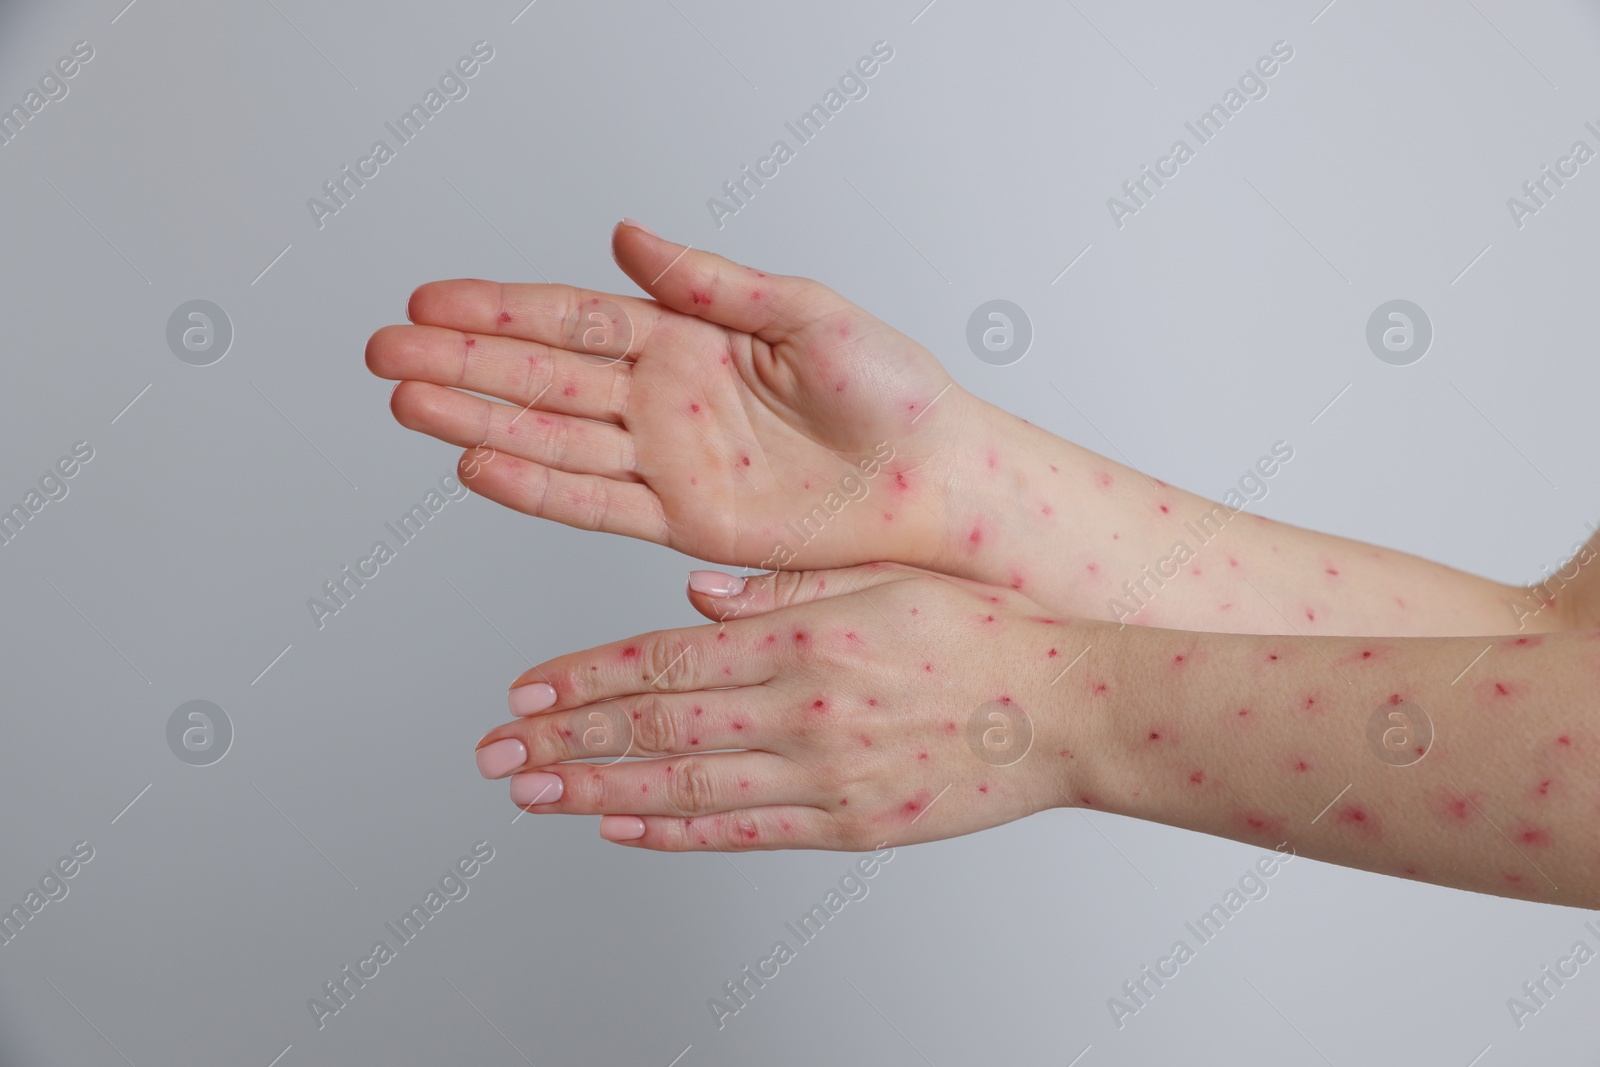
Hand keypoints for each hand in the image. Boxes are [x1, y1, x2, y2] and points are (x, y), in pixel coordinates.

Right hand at [367, 222, 982, 571]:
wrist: (939, 483)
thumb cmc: (895, 393)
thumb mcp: (808, 313)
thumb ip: (711, 282)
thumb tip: (627, 237)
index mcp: (692, 338)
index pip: (575, 318)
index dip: (501, 308)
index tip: (431, 298)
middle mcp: (667, 399)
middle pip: (543, 375)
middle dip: (462, 361)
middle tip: (385, 349)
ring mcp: (670, 462)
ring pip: (553, 437)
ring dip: (479, 420)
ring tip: (408, 401)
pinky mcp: (687, 521)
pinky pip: (596, 502)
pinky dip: (538, 488)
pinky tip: (480, 465)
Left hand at [470, 564, 1097, 850]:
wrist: (1067, 707)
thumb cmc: (984, 632)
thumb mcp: (882, 579)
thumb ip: (784, 587)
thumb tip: (693, 593)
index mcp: (802, 634)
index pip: (665, 658)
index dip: (585, 675)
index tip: (526, 685)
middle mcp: (800, 705)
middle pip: (656, 725)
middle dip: (565, 736)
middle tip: (496, 749)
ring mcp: (823, 773)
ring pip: (685, 785)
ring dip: (598, 789)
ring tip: (534, 792)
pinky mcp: (851, 824)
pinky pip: (746, 832)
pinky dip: (678, 833)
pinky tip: (625, 829)